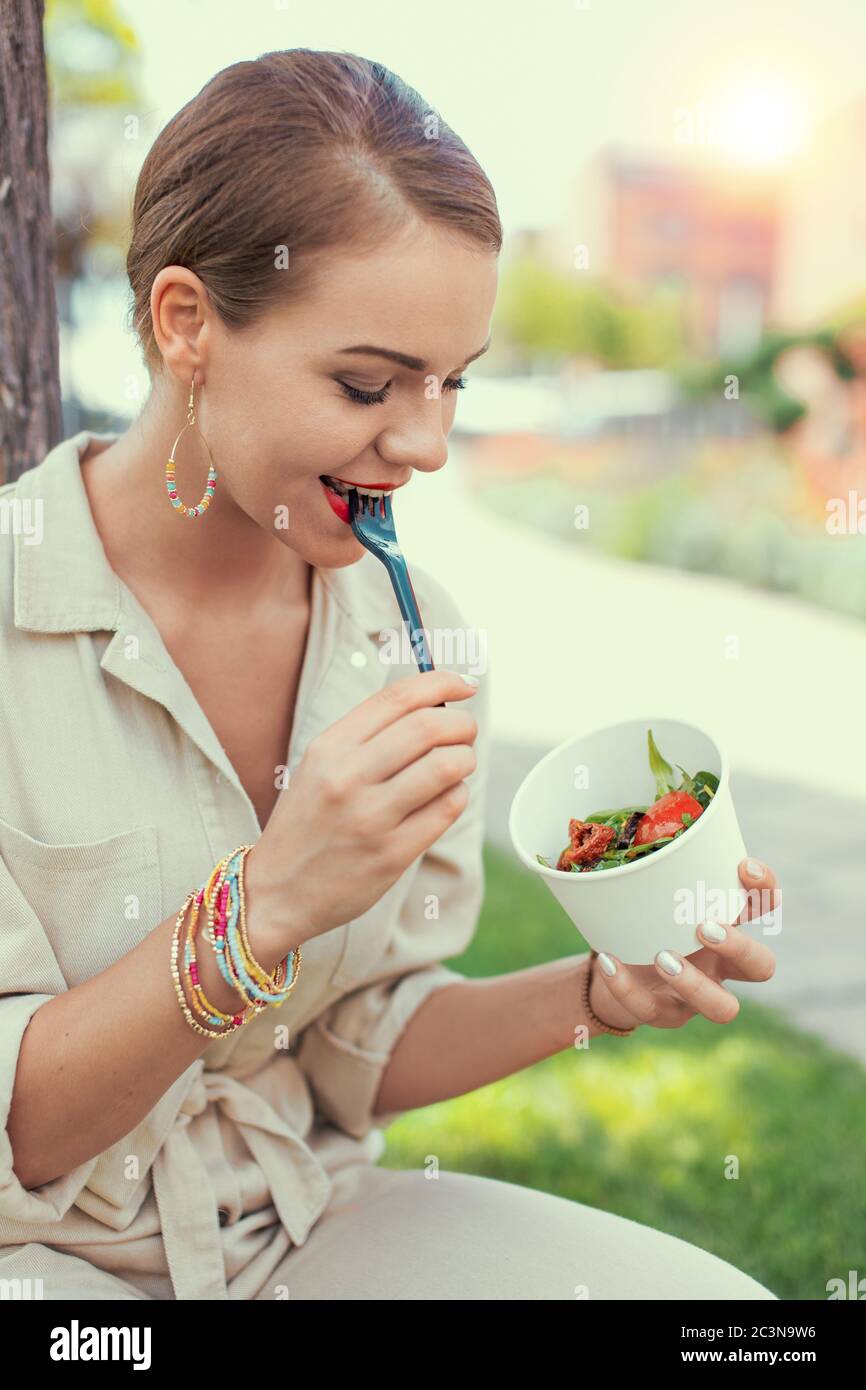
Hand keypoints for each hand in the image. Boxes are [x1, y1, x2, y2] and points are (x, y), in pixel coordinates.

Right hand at [245, 668, 478, 950]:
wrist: (276, 892)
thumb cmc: (308, 822)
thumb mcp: (319, 767)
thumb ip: (367, 736)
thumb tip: (434, 705)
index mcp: (329, 747)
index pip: (397, 698)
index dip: (441, 683)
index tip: (463, 687)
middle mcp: (347, 777)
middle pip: (429, 727)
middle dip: (462, 723)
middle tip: (466, 731)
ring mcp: (370, 817)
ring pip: (446, 766)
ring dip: (465, 759)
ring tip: (459, 764)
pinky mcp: (391, 855)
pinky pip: (446, 810)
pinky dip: (458, 795)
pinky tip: (447, 797)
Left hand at [588, 858, 779, 1030]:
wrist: (610, 967)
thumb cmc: (637, 916)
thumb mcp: (647, 889)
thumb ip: (648, 864)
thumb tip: (624, 820)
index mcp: (726, 924)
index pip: (764, 907)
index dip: (764, 890)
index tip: (743, 866)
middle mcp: (722, 965)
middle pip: (761, 967)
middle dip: (739, 947)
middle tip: (704, 926)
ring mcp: (696, 997)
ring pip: (723, 1008)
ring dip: (696, 984)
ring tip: (663, 956)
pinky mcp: (662, 1015)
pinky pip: (649, 1010)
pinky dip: (627, 986)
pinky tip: (609, 960)